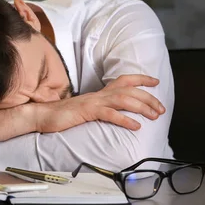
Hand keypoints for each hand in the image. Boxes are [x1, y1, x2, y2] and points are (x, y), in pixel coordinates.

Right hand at [34, 74, 164, 131]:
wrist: (43, 116)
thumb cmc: (63, 116)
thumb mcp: (86, 110)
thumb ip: (100, 109)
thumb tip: (114, 114)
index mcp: (99, 93)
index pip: (124, 80)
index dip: (141, 79)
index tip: (156, 81)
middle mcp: (98, 95)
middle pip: (129, 91)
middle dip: (149, 98)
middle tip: (161, 109)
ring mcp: (92, 102)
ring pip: (123, 100)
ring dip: (142, 107)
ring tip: (154, 116)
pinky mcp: (86, 112)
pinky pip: (109, 114)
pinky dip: (124, 119)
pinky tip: (135, 126)